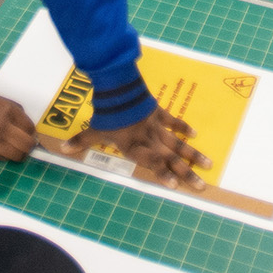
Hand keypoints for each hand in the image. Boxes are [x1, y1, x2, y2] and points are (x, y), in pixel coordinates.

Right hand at [0, 89, 37, 161]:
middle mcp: (1, 127)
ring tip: (15, 150)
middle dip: (29, 145)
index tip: (28, 132)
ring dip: (18, 153)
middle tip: (26, 143)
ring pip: (15, 155)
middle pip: (26, 144)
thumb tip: (21, 122)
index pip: (28, 126)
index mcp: (6, 110)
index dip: (30, 131)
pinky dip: (3, 155)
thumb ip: (8, 109)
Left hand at [74, 109, 208, 190]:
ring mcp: (156, 126)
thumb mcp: (92, 130)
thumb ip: (81, 142)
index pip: (151, 163)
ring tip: (209, 164)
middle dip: (186, 172)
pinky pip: (173, 122)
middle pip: (170, 158)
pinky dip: (183, 128)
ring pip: (177, 143)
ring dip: (192, 154)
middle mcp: (148, 139)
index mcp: (134, 146)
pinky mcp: (159, 113)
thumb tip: (63, 151)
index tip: (175, 185)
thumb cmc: (105, 113)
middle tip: (201, 185)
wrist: (117, 87)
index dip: (162, 174)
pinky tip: (195, 135)